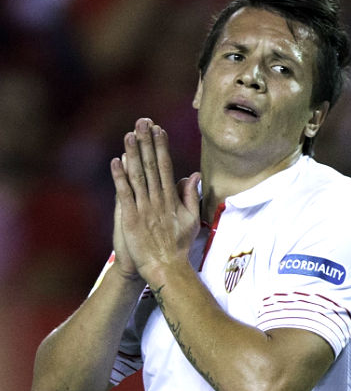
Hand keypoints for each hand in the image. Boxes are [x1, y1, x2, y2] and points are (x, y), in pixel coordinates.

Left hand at [110, 118, 200, 285]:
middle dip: (147, 143)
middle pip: (152, 166)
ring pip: (138, 176)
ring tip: (129, 134)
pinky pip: (125, 194)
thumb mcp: (192, 220)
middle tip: (143, 122)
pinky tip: (116, 161)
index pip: (166, 167)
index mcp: (172, 199)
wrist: (166, 267)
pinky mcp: (132, 218)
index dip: (162, 147)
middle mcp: (158, 200)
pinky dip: (120, 177)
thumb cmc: (179, 246)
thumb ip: (191, 196)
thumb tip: (193, 175)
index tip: (159, 130)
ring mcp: (144, 208)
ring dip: (133, 154)